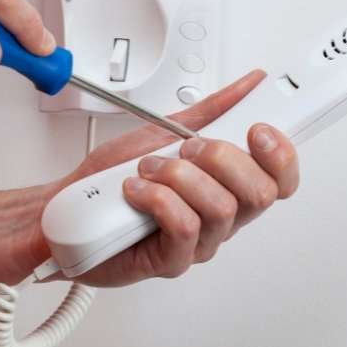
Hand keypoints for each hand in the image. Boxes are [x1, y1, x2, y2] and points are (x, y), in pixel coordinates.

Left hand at [52, 70, 299, 285]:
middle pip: (259, 193)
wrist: (66, 210)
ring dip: (178, 177)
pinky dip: (157, 199)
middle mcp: (218, 218)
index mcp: (225, 188)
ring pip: (220, 208)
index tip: (257, 129)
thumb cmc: (110, 180)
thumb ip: (209, 112)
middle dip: (221, 157)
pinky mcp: (171, 262)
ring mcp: (198, 243)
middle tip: (185, 148)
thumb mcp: (162, 133)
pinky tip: (136, 191)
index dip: (281, 154)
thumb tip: (250, 84)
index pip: (280, 180)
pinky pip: (185, 227)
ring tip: (147, 170)